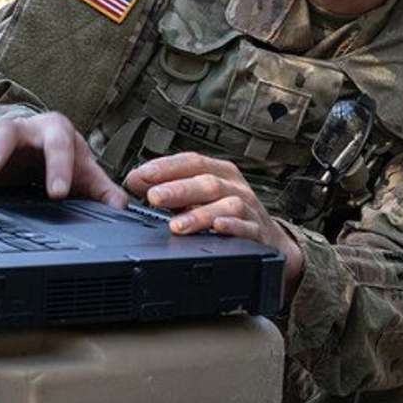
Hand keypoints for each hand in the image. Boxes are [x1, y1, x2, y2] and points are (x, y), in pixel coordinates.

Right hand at [0, 111, 127, 205]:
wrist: (40, 146)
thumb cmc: (63, 158)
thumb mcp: (84, 174)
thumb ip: (101, 190)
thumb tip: (122, 207)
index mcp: (55, 130)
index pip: (58, 144)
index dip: (58, 167)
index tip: (57, 192)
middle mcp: (25, 127)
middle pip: (10, 130)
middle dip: (0, 149)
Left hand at [124, 153, 304, 299]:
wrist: (269, 240)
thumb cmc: (227, 214)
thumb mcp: (198, 197)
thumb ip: (168, 188)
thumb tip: (133, 180)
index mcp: (219, 172)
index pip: (191, 162)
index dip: (166, 167)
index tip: (141, 175)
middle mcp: (235, 186)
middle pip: (206, 182)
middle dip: (177, 190)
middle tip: (153, 197)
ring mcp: (249, 209)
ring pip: (226, 205)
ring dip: (199, 214)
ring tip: (176, 225)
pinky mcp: (258, 232)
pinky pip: (247, 228)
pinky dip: (232, 227)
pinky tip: (217, 228)